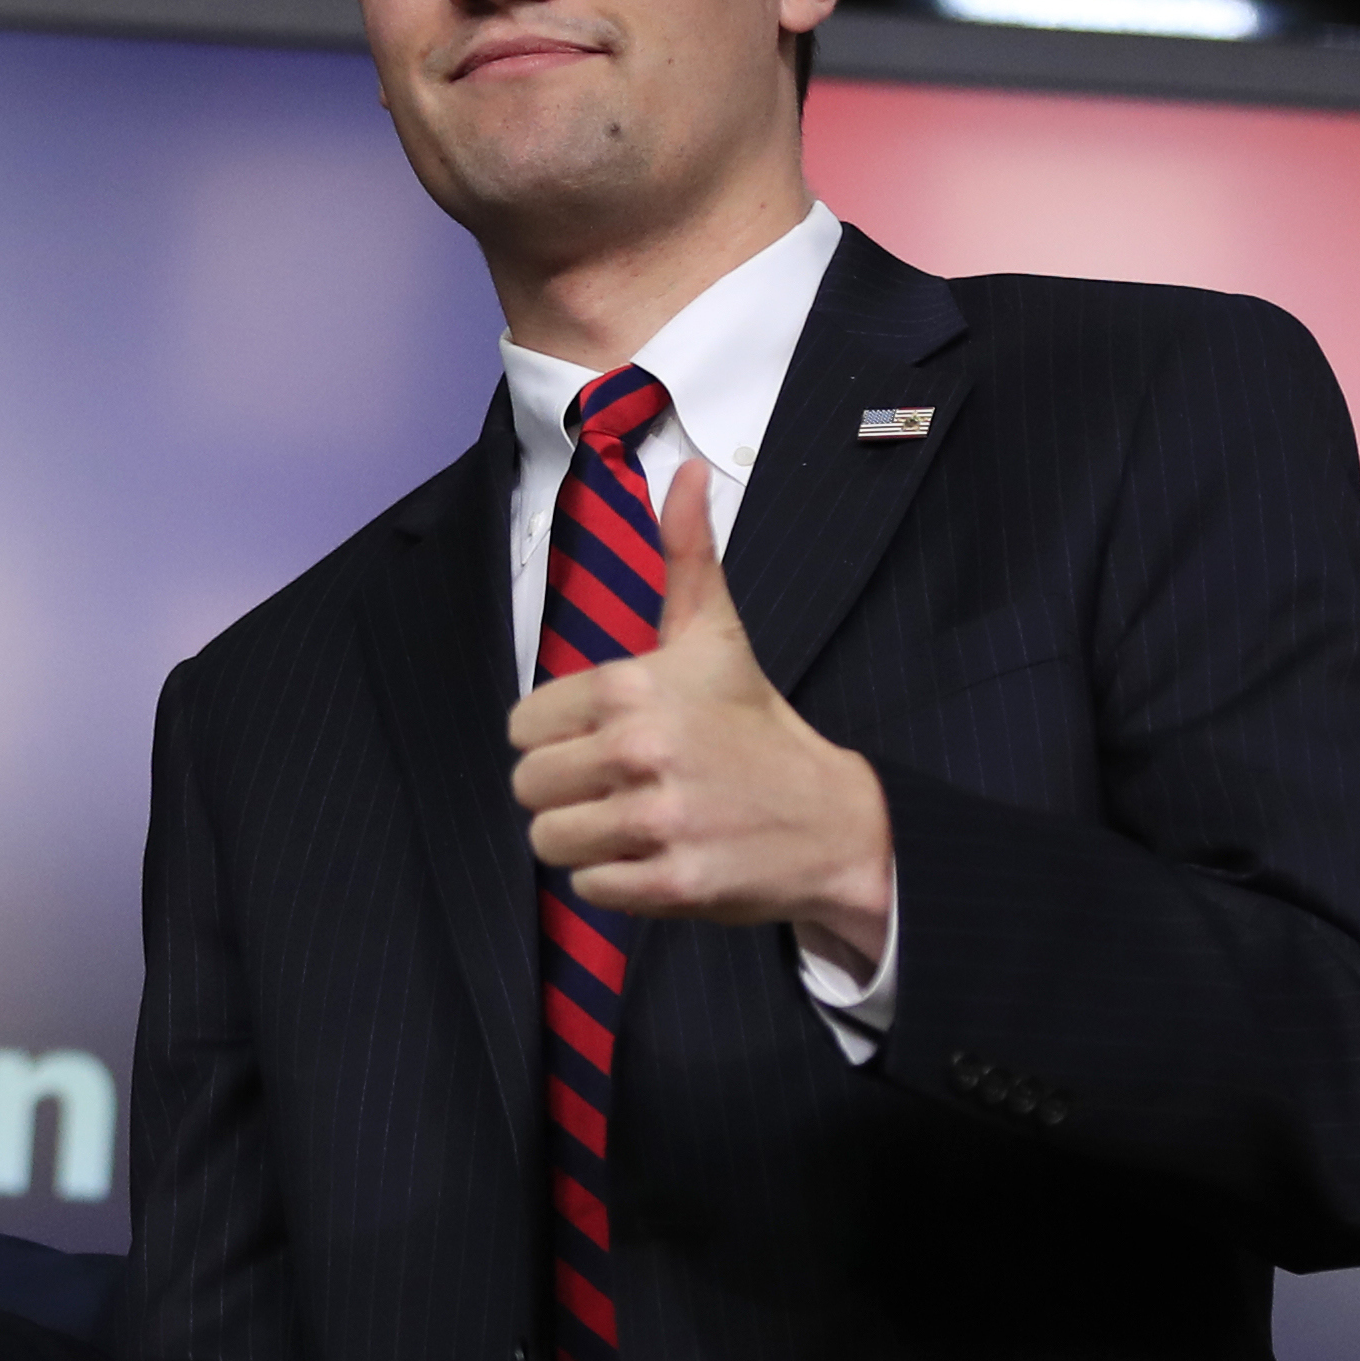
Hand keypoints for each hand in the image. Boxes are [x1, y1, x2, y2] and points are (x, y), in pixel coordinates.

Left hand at [507, 454, 894, 970]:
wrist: (836, 820)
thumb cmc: (758, 728)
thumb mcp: (717, 636)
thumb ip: (688, 555)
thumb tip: (685, 470)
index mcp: (633, 686)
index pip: (523, 726)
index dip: (557, 739)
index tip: (604, 742)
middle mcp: (641, 748)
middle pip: (528, 788)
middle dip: (566, 795)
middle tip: (621, 789)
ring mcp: (658, 819)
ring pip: (549, 841)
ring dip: (585, 842)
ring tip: (635, 825)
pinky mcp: (672, 883)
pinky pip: (589, 889)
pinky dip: (615, 883)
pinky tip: (659, 857)